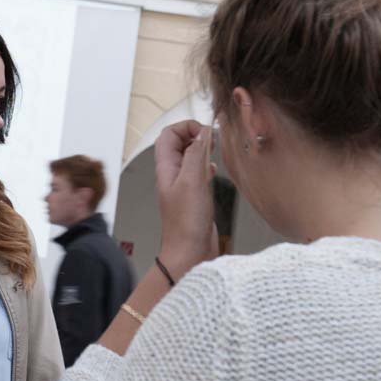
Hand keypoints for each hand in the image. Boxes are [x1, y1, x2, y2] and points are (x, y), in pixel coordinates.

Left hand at [154, 120, 219, 278]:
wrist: (189, 252)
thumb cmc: (186, 223)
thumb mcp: (192, 182)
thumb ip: (196, 155)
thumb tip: (202, 133)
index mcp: (166, 168)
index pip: (168, 135)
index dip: (185, 127)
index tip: (205, 132)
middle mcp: (172, 175)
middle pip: (178, 143)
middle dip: (194, 135)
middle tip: (212, 140)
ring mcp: (182, 186)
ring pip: (189, 158)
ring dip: (201, 150)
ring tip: (214, 151)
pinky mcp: (193, 196)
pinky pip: (197, 173)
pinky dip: (206, 166)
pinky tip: (213, 171)